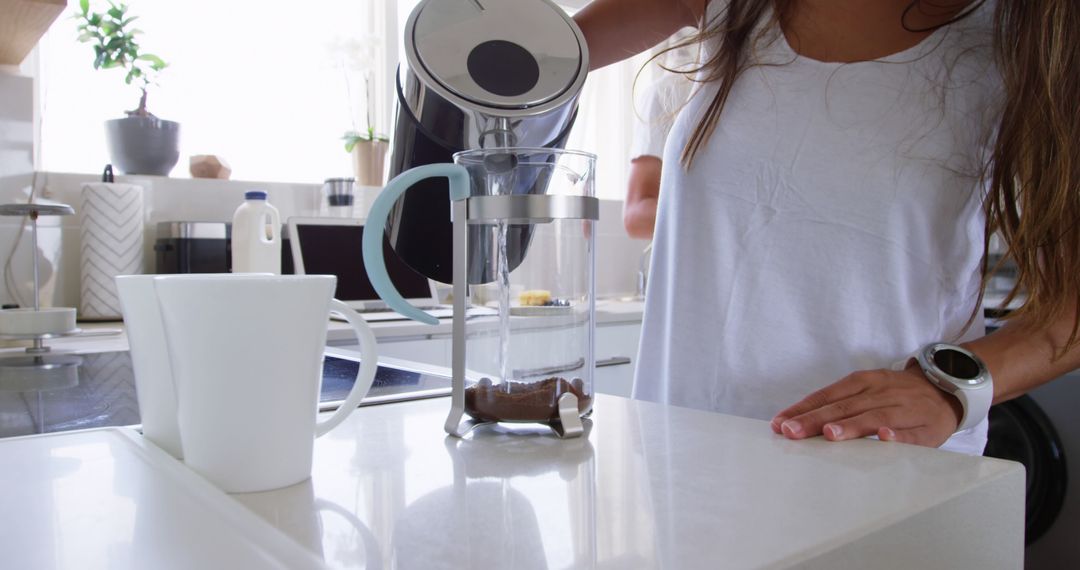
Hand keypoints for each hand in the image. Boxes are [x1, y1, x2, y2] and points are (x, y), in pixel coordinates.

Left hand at [770, 363, 963, 446]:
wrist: (946, 387)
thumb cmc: (895, 394)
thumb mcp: (866, 388)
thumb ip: (836, 402)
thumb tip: (796, 419)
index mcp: (864, 382)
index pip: (828, 395)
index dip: (803, 409)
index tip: (780, 423)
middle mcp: (881, 392)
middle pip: (844, 407)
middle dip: (815, 420)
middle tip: (792, 431)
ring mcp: (904, 408)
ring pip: (875, 417)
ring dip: (851, 426)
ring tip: (829, 434)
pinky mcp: (927, 426)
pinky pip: (912, 433)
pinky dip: (899, 436)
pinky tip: (884, 439)